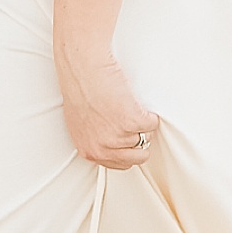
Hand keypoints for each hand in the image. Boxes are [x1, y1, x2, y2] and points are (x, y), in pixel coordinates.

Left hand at [55, 44, 157, 169]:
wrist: (82, 68)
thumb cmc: (78, 89)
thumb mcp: (80, 124)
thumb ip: (95, 139)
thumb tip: (111, 143)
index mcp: (90, 151)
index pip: (120, 165)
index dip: (128, 149)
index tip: (128, 138)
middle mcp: (103, 149)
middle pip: (138, 157)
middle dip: (139, 139)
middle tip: (131, 121)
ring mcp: (118, 137)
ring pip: (146, 138)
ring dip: (141, 122)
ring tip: (125, 105)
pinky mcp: (132, 122)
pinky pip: (152, 123)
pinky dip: (148, 112)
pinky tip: (132, 100)